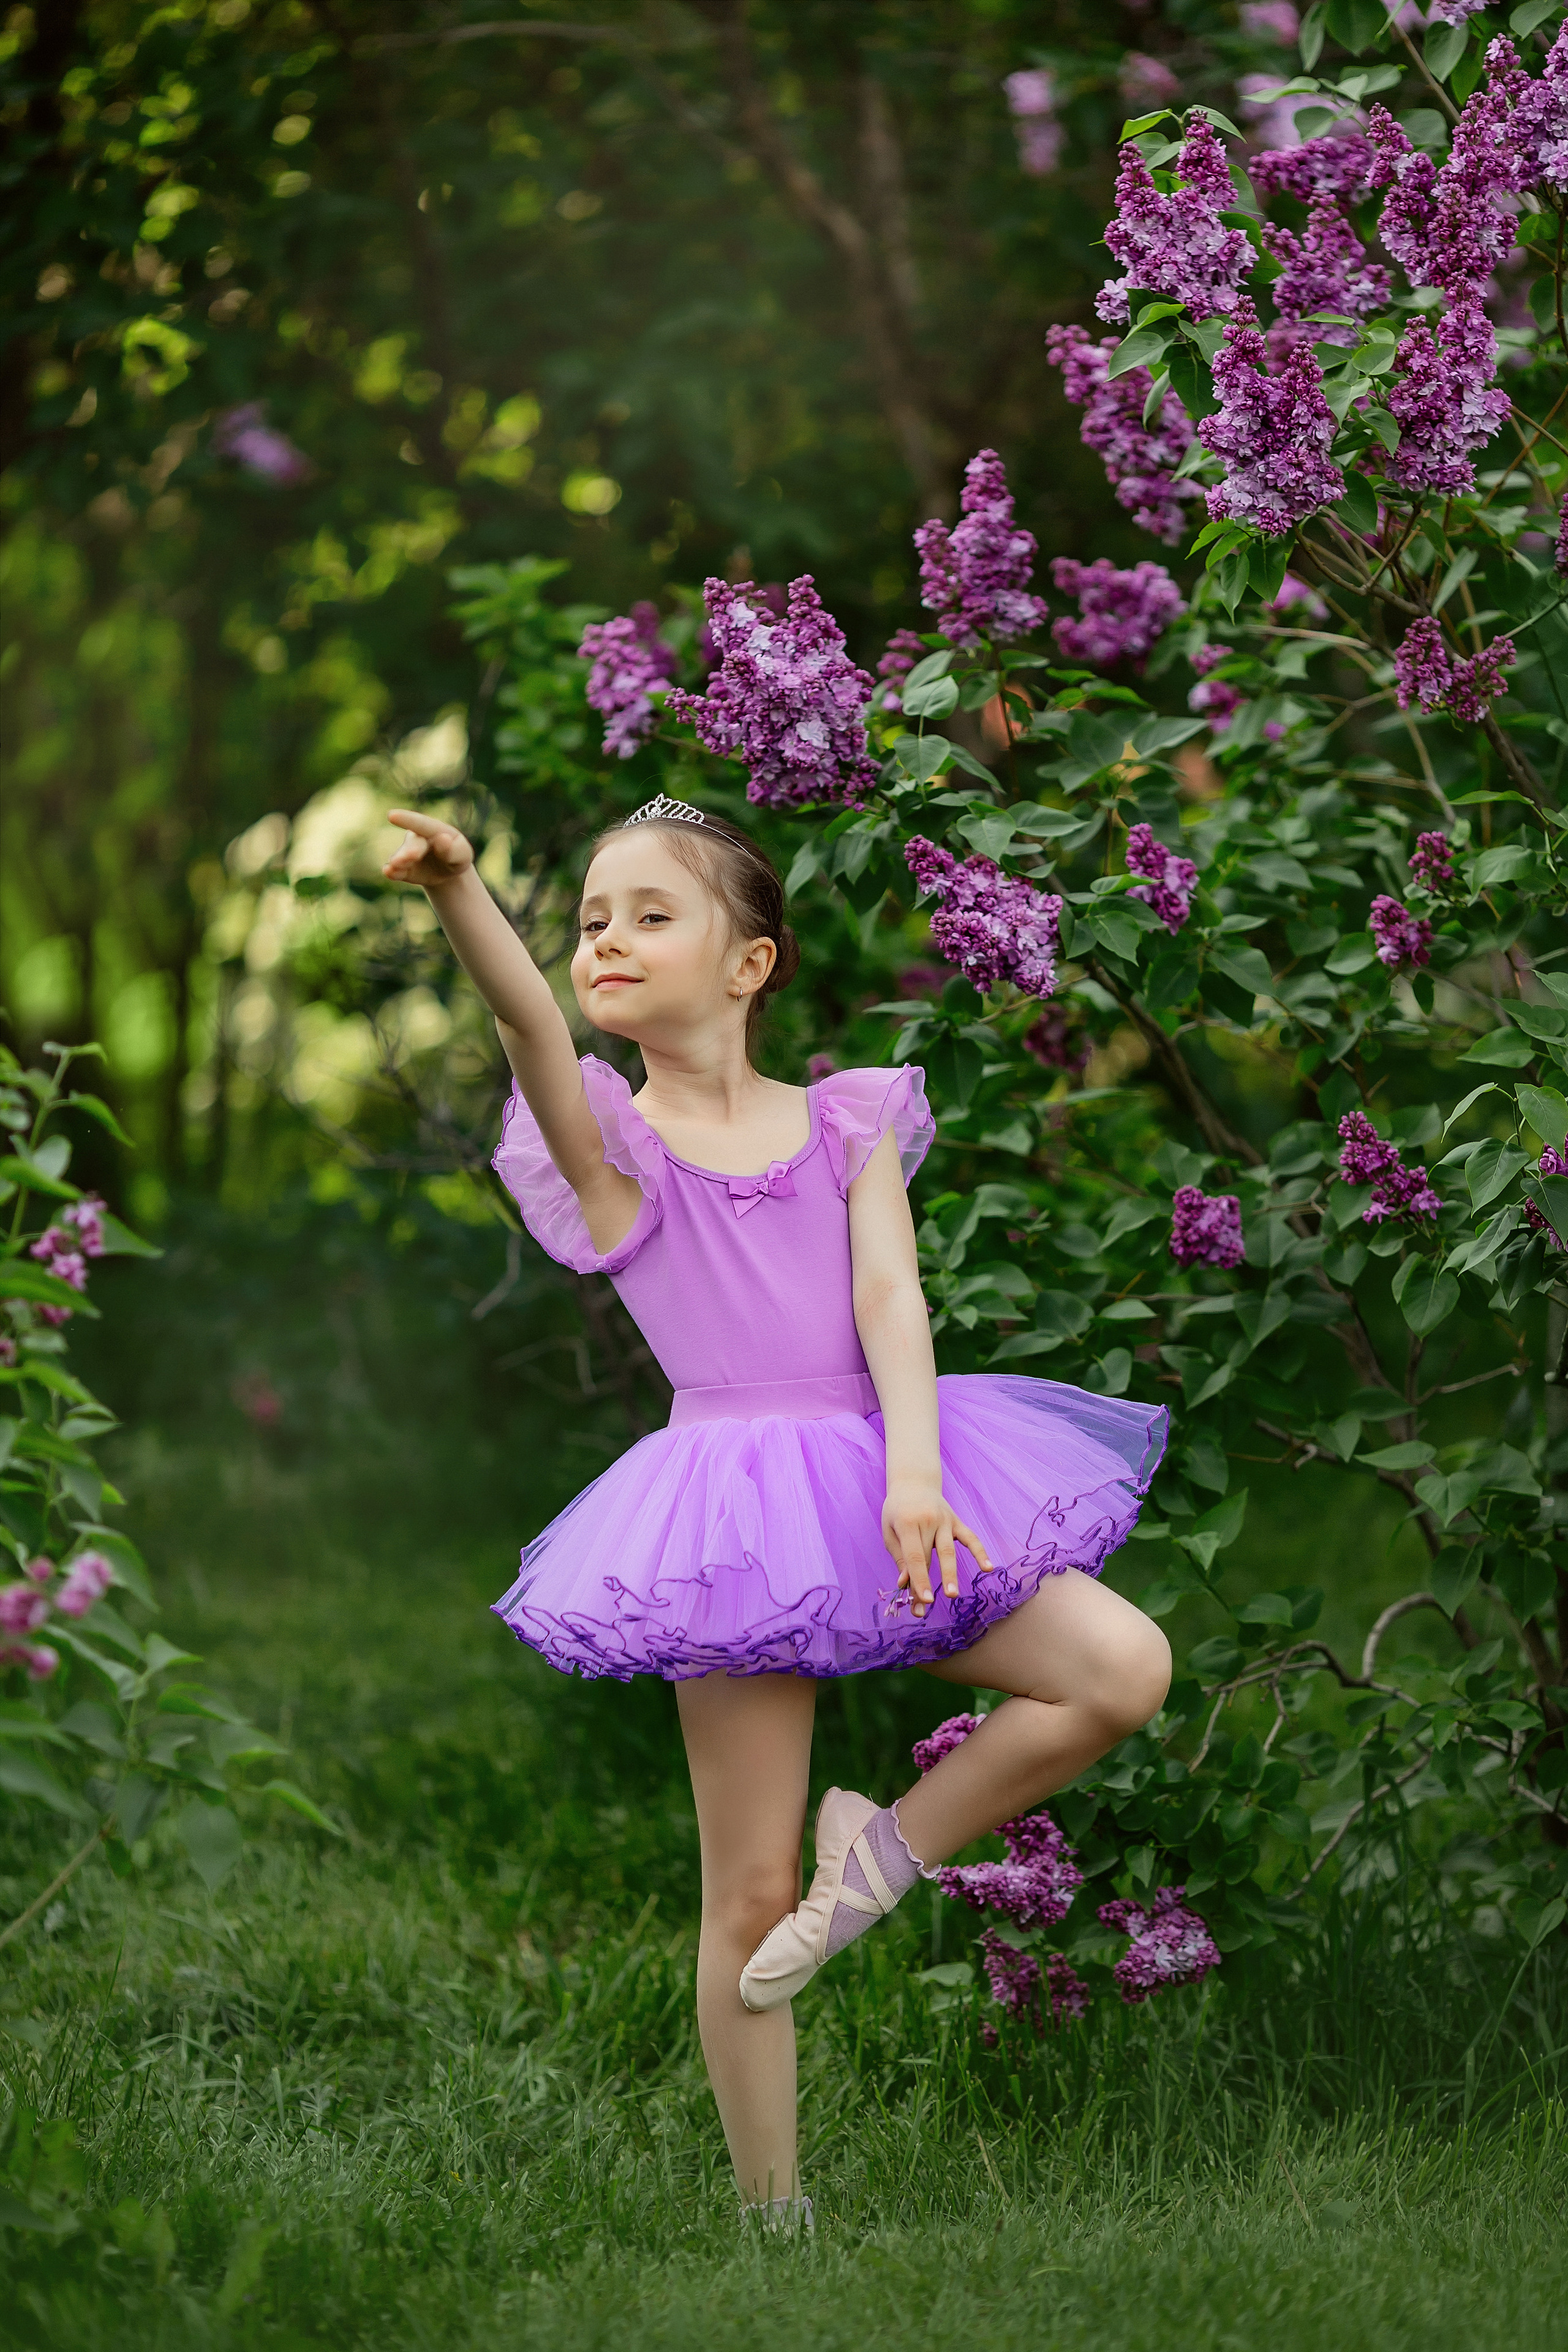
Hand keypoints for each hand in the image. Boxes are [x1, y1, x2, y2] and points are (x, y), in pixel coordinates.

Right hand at [383, 809, 474, 890]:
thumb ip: (455, 849)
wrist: (447, 872)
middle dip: (411, 850)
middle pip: (413, 843)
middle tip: (413, 855)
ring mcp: (408, 855)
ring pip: (401, 857)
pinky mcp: (403, 870)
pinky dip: (392, 872)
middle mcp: (417, 839)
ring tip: (395, 865)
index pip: (421, 824)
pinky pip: (396, 871)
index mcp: (433, 829)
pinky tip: (387, 872)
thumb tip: (443, 839)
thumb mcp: (463, 855)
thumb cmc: (456, 857)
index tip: (391, 815)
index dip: (407, 819)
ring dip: (399, 861)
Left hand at [882, 1475, 990, 1616]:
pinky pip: (970, 1537)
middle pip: (929, 1557)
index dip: (918, 1578)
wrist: (914, 1483)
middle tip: (926, 1607)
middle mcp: (928, 1521)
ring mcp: (945, 1520)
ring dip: (951, 1573)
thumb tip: (904, 1583)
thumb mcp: (890, 1531)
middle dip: (927, 1584)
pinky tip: (988, 1568)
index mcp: (907, 1523)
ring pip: (949, 1550)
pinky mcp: (957, 1521)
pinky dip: (980, 1552)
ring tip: (952, 1594)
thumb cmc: (897, 1511)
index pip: (914, 1556)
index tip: (922, 1599)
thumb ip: (899, 1557)